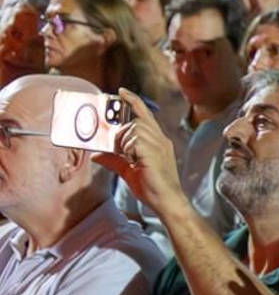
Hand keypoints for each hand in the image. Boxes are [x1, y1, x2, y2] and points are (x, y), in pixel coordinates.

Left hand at [94, 91, 183, 214]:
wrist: (166, 202)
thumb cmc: (152, 188)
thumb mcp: (128, 172)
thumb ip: (114, 160)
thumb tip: (96, 155)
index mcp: (158, 142)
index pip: (145, 114)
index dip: (133, 101)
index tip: (121, 92)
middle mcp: (161, 140)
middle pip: (137, 120)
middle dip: (122, 130)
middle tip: (117, 147)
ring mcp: (159, 146)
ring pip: (135, 128)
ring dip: (125, 140)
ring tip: (127, 156)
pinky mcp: (154, 153)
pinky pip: (135, 140)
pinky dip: (128, 148)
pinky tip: (132, 160)